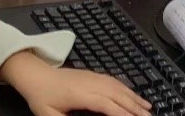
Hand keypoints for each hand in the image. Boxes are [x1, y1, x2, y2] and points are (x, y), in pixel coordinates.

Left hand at [0, 51, 150, 115]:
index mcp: (80, 94)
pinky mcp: (94, 75)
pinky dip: (128, 90)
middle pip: (117, 96)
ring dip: (135, 98)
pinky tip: (135, 96)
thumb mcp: (47, 115)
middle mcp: (91, 84)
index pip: (106, 105)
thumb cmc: (41, 97)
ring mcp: (94, 77)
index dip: (121, 113)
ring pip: (119, 88)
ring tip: (148, 109)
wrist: (35, 74)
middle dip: (134, 108)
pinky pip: (115, 82)